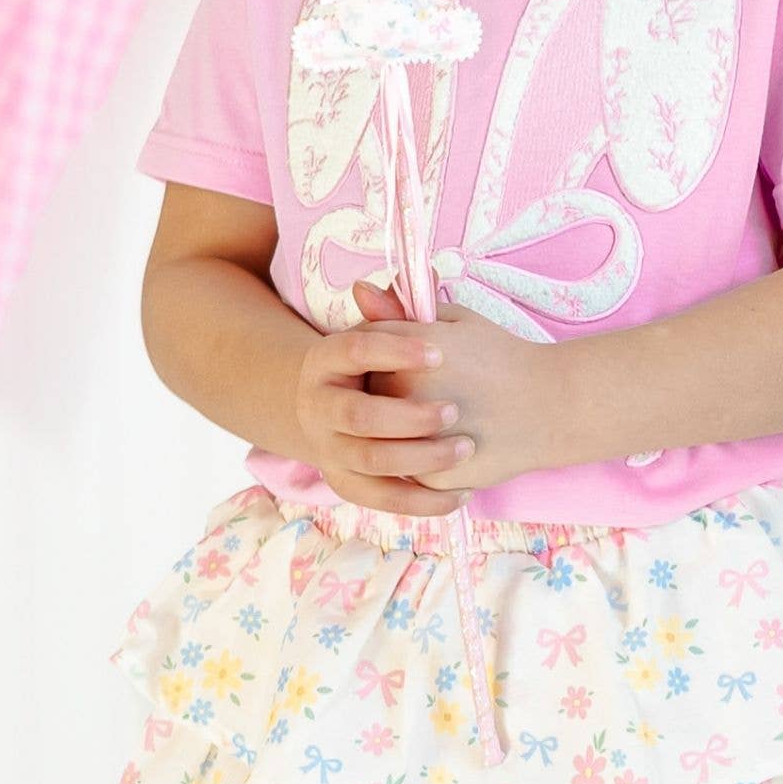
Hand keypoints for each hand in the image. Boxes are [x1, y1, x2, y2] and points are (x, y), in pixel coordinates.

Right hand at [294, 307, 476, 515]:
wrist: (339, 411)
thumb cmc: (378, 364)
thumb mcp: (386, 335)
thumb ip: (395, 313)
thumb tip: (392, 282)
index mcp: (323, 361)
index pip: (353, 350)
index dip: (395, 350)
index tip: (440, 351)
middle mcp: (317, 407)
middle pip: (358, 415)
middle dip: (409, 416)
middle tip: (454, 410)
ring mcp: (328, 450)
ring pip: (372, 461)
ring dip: (422, 457)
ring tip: (465, 447)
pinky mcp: (348, 484)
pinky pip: (384, 500)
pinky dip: (424, 501)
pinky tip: (463, 492)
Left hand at [352, 280, 553, 490]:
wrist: (551, 406)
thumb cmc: (503, 357)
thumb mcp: (456, 320)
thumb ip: (403, 309)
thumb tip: (358, 289)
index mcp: (409, 352)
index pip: (365, 348)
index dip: (384, 353)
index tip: (408, 359)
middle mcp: (407, 396)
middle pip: (367, 394)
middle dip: (387, 390)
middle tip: (430, 388)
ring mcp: (416, 440)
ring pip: (381, 437)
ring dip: (396, 428)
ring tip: (440, 416)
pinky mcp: (430, 477)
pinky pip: (404, 470)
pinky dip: (418, 460)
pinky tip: (448, 441)